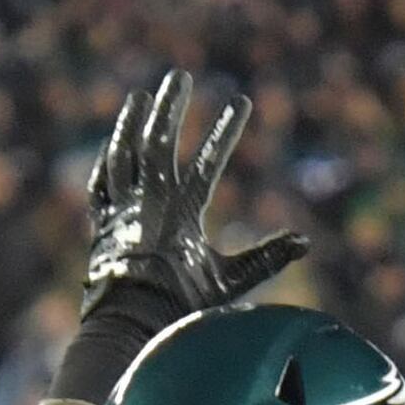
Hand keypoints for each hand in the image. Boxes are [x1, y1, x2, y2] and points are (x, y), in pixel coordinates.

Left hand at [79, 69, 304, 327]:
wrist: (125, 328)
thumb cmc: (180, 308)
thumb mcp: (227, 284)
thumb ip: (265, 259)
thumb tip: (305, 242)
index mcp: (181, 213)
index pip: (208, 162)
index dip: (227, 131)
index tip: (242, 101)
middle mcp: (147, 203)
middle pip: (157, 143)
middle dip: (171, 107)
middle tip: (180, 77)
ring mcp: (120, 211)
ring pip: (123, 154)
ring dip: (132, 122)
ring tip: (141, 96)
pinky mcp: (100, 223)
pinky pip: (101, 182)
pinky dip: (108, 160)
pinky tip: (114, 144)